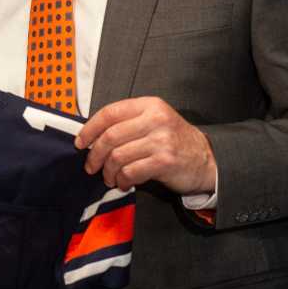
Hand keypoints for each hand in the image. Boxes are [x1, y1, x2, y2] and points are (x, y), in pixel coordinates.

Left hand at [75, 97, 216, 195]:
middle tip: (91, 166)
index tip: (81, 142)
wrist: (206, 159)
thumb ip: (128, 123)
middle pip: (110, 136)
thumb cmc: (173, 141)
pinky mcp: (165, 161)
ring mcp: (161, 140)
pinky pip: (130, 172)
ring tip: (110, 177)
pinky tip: (124, 183)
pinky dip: (122, 180)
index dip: (90, 128)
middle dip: (95, 155)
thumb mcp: (154, 121)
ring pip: (118, 156)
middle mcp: (156, 119)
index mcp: (149, 105)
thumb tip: (91, 136)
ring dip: (108, 171)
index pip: (110, 113)